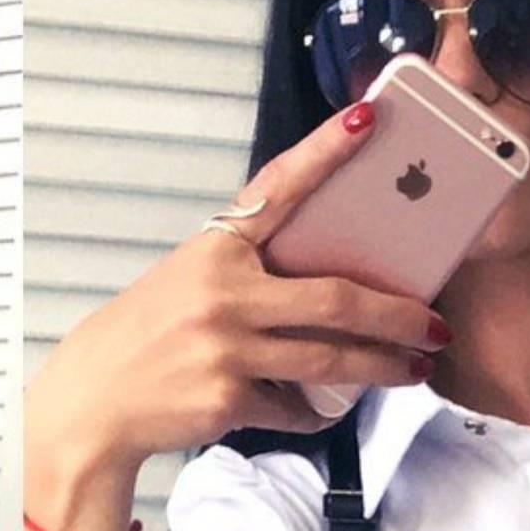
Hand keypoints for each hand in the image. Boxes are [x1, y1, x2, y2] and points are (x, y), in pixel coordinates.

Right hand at [24, 100, 452, 472]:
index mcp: (215, 250)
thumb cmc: (146, 336)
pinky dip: (313, 409)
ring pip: (328, 359)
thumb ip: (248, 273)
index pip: (278, 191)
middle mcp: (224, 294)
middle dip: (397, 316)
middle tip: (435, 324)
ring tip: (414, 370)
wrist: (94, 401)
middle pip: (334, 300)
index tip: (370, 120)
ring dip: (381, 368)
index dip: (325, 154)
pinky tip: (324, 407)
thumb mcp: (188, 282)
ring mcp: (227, 349)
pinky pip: (293, 405)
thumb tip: (322, 283)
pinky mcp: (227, 399)